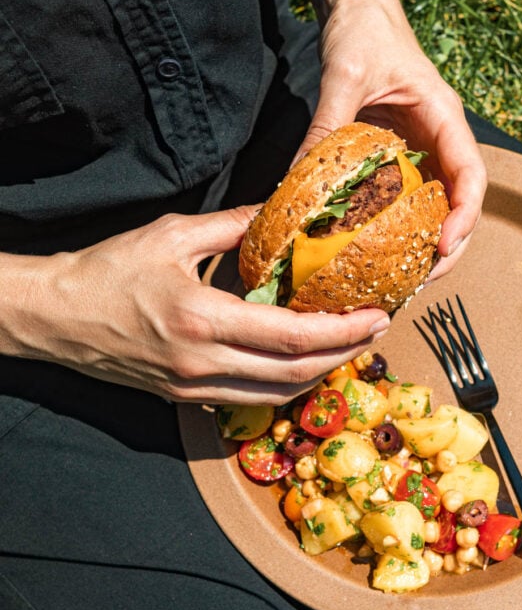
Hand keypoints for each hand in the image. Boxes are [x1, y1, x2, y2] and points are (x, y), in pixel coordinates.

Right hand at [12, 209, 390, 405]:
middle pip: (294, 375)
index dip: (341, 331)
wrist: (56, 316)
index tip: (375, 315)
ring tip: (349, 345)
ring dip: (320, 374)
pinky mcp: (185, 397)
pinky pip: (250, 398)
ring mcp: (193, 387)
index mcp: (202, 320)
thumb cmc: (108, 271)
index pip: (291, 338)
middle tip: (377, 330)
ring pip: (277, 396)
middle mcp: (202, 363)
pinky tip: (302, 362)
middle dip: (345, 355)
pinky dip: (285, 383)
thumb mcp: (172, 234)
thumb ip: (234, 225)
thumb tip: (280, 211)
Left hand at [296, 0, 486, 277]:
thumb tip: (297, 181)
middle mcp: (441, 136)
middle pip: (460, 202)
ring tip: (402, 280)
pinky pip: (408, 195)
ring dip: (426, 242)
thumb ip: (328, 126)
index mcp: (444, 116)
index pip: (472, 174)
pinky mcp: (401, 152)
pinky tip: (377, 249)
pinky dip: (400, 225)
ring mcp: (423, 147)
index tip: (444, 247)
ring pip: (438, 205)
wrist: (358, 7)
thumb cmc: (362, 30)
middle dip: (448, 246)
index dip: (465, 216)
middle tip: (421, 283)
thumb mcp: (344, 76)